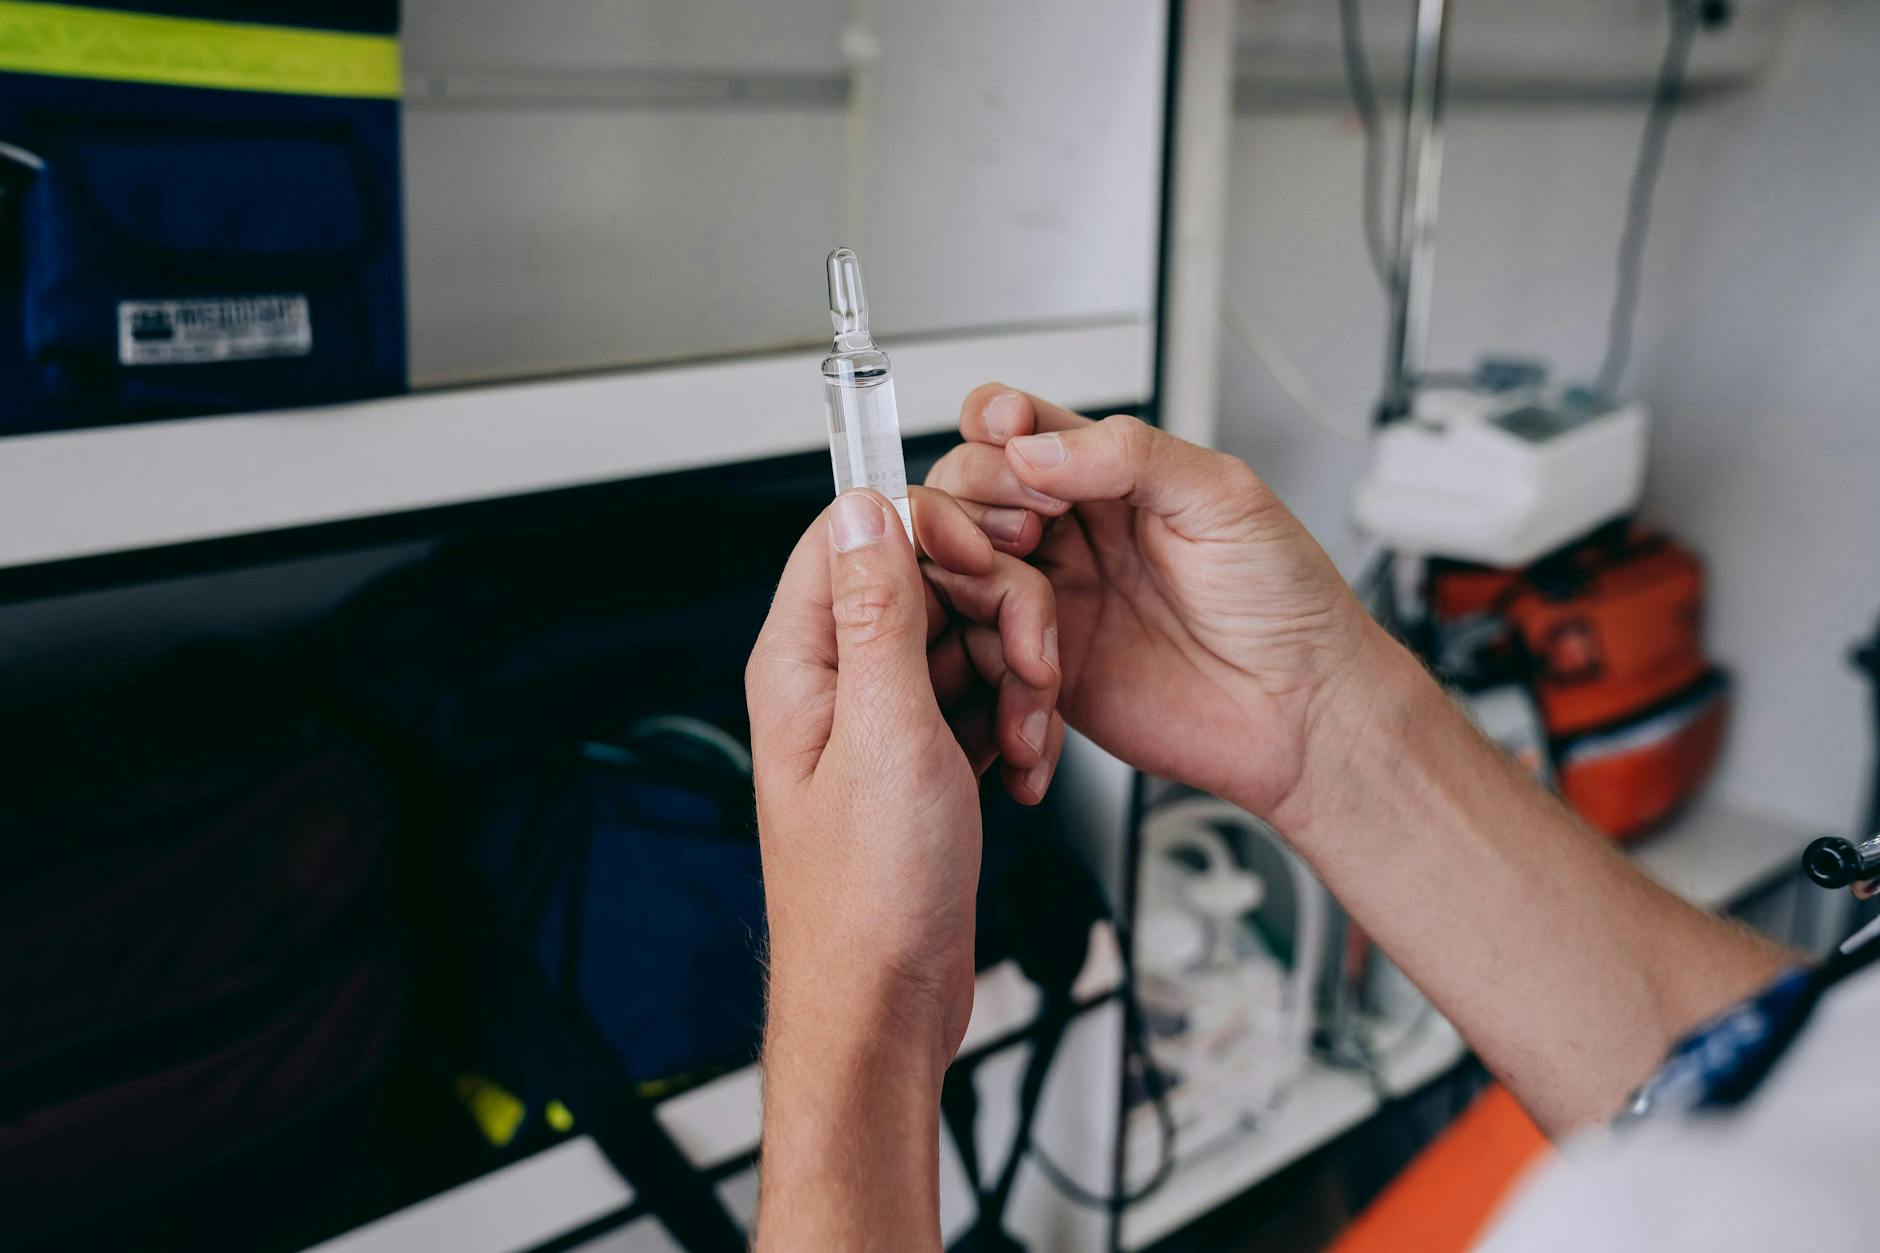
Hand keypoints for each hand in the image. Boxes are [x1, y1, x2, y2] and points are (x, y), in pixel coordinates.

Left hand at [746, 487, 1062, 1062]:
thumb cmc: (869, 897)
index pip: (851, 536)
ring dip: (1016, 679)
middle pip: (926, 583)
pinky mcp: (921, 758)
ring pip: (965, 642)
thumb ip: (876, 615)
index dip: (929, 530)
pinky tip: (1026, 769)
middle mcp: (836, 683)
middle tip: (1028, 674)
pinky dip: (1016, 725)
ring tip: (1028, 742)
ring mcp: (881, 722)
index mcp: (803, 664)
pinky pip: (981, 701)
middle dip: (996, 617)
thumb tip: (861, 509)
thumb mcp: (885, 735)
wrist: (888, 1004)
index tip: (989, 558)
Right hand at [925, 385, 1376, 818]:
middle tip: (1033, 529)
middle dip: (979, 497)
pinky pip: (976, 646)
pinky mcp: (1041, 667)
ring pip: (955, 563)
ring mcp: (1051, 598)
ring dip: (971, 573)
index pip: (1015, 424)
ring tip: (1025, 600)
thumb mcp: (1223, 497)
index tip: (1009, 437)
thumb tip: (1034, 449)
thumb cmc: (1286, 603)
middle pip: (966, 486)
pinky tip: (1036, 660)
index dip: (994, 422)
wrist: (1302, 712)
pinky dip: (985, 649)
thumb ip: (1128, 456)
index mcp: (1110, 476)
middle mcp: (1069, 531)